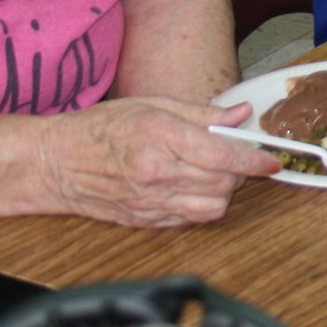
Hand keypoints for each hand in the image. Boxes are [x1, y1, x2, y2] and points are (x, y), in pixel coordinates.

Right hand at [35, 97, 277, 229]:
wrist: (55, 163)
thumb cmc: (101, 128)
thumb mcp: (152, 106)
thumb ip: (201, 114)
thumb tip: (240, 115)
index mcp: (160, 138)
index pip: (223, 155)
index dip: (254, 160)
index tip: (271, 160)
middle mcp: (156, 173)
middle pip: (223, 182)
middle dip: (240, 171)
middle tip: (237, 157)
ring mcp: (150, 201)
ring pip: (213, 206)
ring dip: (224, 191)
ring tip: (215, 173)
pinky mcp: (145, 221)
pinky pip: (191, 218)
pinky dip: (202, 205)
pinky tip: (193, 187)